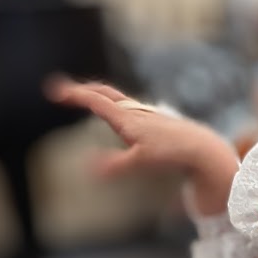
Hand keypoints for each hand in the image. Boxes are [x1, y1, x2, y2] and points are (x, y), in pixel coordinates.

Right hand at [47, 78, 238, 209]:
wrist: (203, 148)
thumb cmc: (173, 153)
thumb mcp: (141, 161)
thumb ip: (115, 165)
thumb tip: (88, 168)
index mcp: (127, 117)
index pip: (96, 101)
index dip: (74, 95)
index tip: (54, 90)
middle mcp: (135, 111)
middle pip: (105, 93)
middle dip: (83, 90)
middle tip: (63, 90)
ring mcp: (146, 114)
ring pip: (117, 99)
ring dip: (98, 95)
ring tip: (85, 97)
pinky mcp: (155, 120)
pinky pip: (128, 107)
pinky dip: (114, 105)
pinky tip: (118, 114)